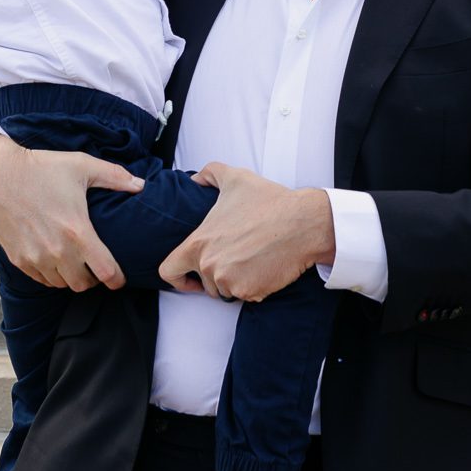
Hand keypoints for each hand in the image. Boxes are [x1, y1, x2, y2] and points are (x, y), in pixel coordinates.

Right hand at [0, 130, 141, 289]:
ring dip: (71, 277)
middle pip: (83, 285)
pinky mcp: (18, 259)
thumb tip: (141, 185)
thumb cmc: (42, 168)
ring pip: (61, 284)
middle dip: (93, 278)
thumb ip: (115, 177)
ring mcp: (35, 257)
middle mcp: (57, 250)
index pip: (106, 272)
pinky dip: (51, 275)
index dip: (117, 278)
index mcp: (77, 231)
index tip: (119, 276)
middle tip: (95, 265)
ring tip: (74, 261)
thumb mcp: (82, 165)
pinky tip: (54, 258)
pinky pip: (41, 279)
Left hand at [158, 162, 334, 301]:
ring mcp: (229, 282)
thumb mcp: (235, 177)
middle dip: (218, 274)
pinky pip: (247, 296)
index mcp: (199, 243)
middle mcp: (209, 266)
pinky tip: (266, 265)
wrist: (302, 223)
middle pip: (204, 284)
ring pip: (226, 291)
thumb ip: (209, 174)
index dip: (177, 277)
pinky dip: (255, 286)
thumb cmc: (269, 201)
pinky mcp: (250, 293)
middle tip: (238, 256)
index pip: (168, 271)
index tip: (190, 277)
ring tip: (253, 258)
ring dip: (237, 280)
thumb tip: (195, 179)